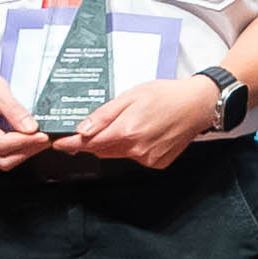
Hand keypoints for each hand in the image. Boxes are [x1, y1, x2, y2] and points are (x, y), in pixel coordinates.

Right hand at [0, 59, 48, 163]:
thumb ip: (14, 110)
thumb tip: (31, 129)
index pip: (2, 144)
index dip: (26, 142)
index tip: (44, 135)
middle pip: (2, 159)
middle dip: (27, 152)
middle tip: (46, 140)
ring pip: (1, 161)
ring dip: (23, 154)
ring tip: (40, 141)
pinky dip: (15, 151)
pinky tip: (27, 141)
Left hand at [63, 56, 222, 166]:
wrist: (198, 104)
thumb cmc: (166, 95)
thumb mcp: (131, 95)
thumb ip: (105, 114)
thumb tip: (81, 130)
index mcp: (127, 131)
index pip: (89, 143)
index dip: (71, 143)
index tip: (59, 143)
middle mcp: (136, 149)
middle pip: (101, 150)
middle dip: (91, 141)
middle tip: (88, 129)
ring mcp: (147, 159)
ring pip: (117, 155)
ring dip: (112, 144)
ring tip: (125, 124)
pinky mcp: (157, 163)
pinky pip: (135, 158)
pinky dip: (132, 148)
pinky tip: (143, 133)